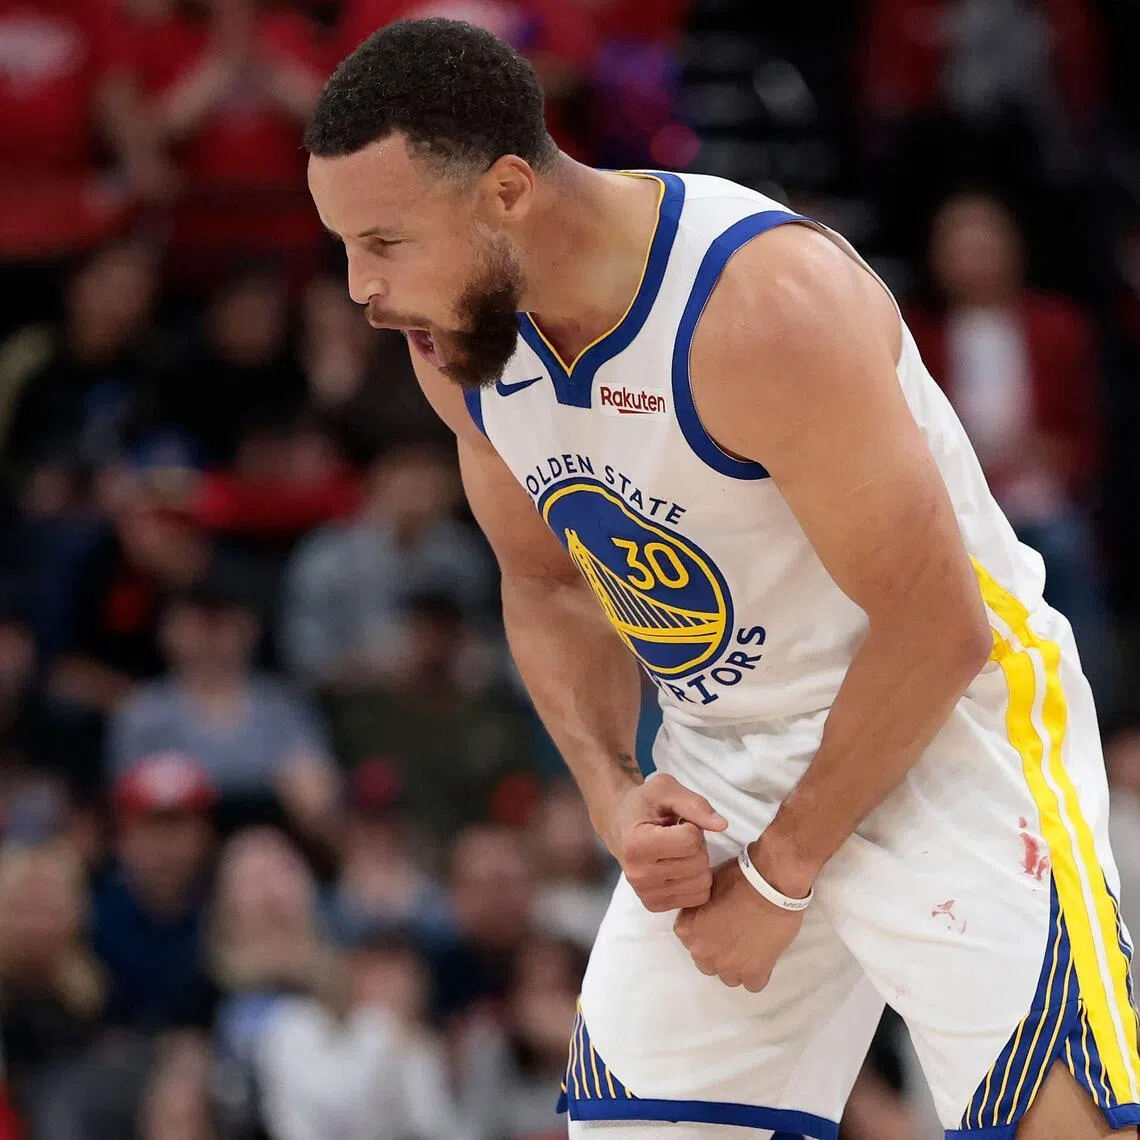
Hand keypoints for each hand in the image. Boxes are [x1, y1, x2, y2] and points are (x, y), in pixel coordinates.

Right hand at [605, 774, 727, 912]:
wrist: (618, 824)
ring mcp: (646, 894)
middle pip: (699, 863)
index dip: (692, 825)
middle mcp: (639, 875)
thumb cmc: (643, 804)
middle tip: (678, 834)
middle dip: (696, 845)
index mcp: (637, 844)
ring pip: (702, 882)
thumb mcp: (665, 789)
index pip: (691, 841)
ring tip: (677, 850)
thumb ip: (695, 804)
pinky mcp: (654, 905)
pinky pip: (698, 897)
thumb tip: (722, 825)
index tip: (676, 821)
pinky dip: (695, 879)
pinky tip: (678, 866)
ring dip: (697, 862)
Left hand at [673, 854, 803, 990]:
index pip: (687, 936)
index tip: (715, 919)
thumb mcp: (708, 886)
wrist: (771, 886)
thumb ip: (700, 907)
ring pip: (727, 976)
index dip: (702, 926)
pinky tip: (761, 956)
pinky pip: (752, 984)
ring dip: (735, 964)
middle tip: (732, 932)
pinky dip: (756, 973)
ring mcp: (730, 967)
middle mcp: (704, 954)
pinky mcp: (755, 972)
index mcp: (688, 931)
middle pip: (705, 959)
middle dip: (716, 948)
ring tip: (748, 946)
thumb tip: (703, 912)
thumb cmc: (738, 879)